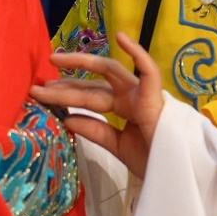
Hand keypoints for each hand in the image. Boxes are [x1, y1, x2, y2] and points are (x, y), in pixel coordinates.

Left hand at [30, 33, 165, 179]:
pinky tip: (121, 38)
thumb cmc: (155, 161)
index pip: (90, 96)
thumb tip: (68, 118)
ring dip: (82, 64)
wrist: (178, 178)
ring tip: (56, 59)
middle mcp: (131, 97)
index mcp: (124, 109)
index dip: (66, 95)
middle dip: (66, 82)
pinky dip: (137, 53)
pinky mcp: (155, 98)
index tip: (41, 95)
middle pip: (94, 84)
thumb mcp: (118, 147)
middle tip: (38, 84)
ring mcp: (143, 95)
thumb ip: (96, 131)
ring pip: (109, 73)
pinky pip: (149, 71)